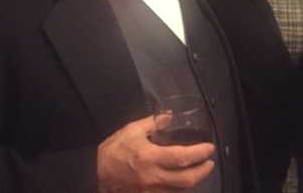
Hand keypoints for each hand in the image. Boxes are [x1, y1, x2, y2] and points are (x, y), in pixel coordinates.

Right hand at [97, 115, 214, 192]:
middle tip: (209, 162)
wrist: (93, 173)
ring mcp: (150, 191)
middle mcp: (153, 178)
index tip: (209, 148)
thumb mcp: (131, 130)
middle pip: (186, 180)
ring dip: (193, 181)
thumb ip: (153, 122)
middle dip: (203, 171)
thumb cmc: (113, 150)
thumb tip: (170, 116)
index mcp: (150, 158)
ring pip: (179, 190)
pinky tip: (181, 182)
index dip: (199, 153)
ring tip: (199, 171)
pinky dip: (179, 189)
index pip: (182, 157)